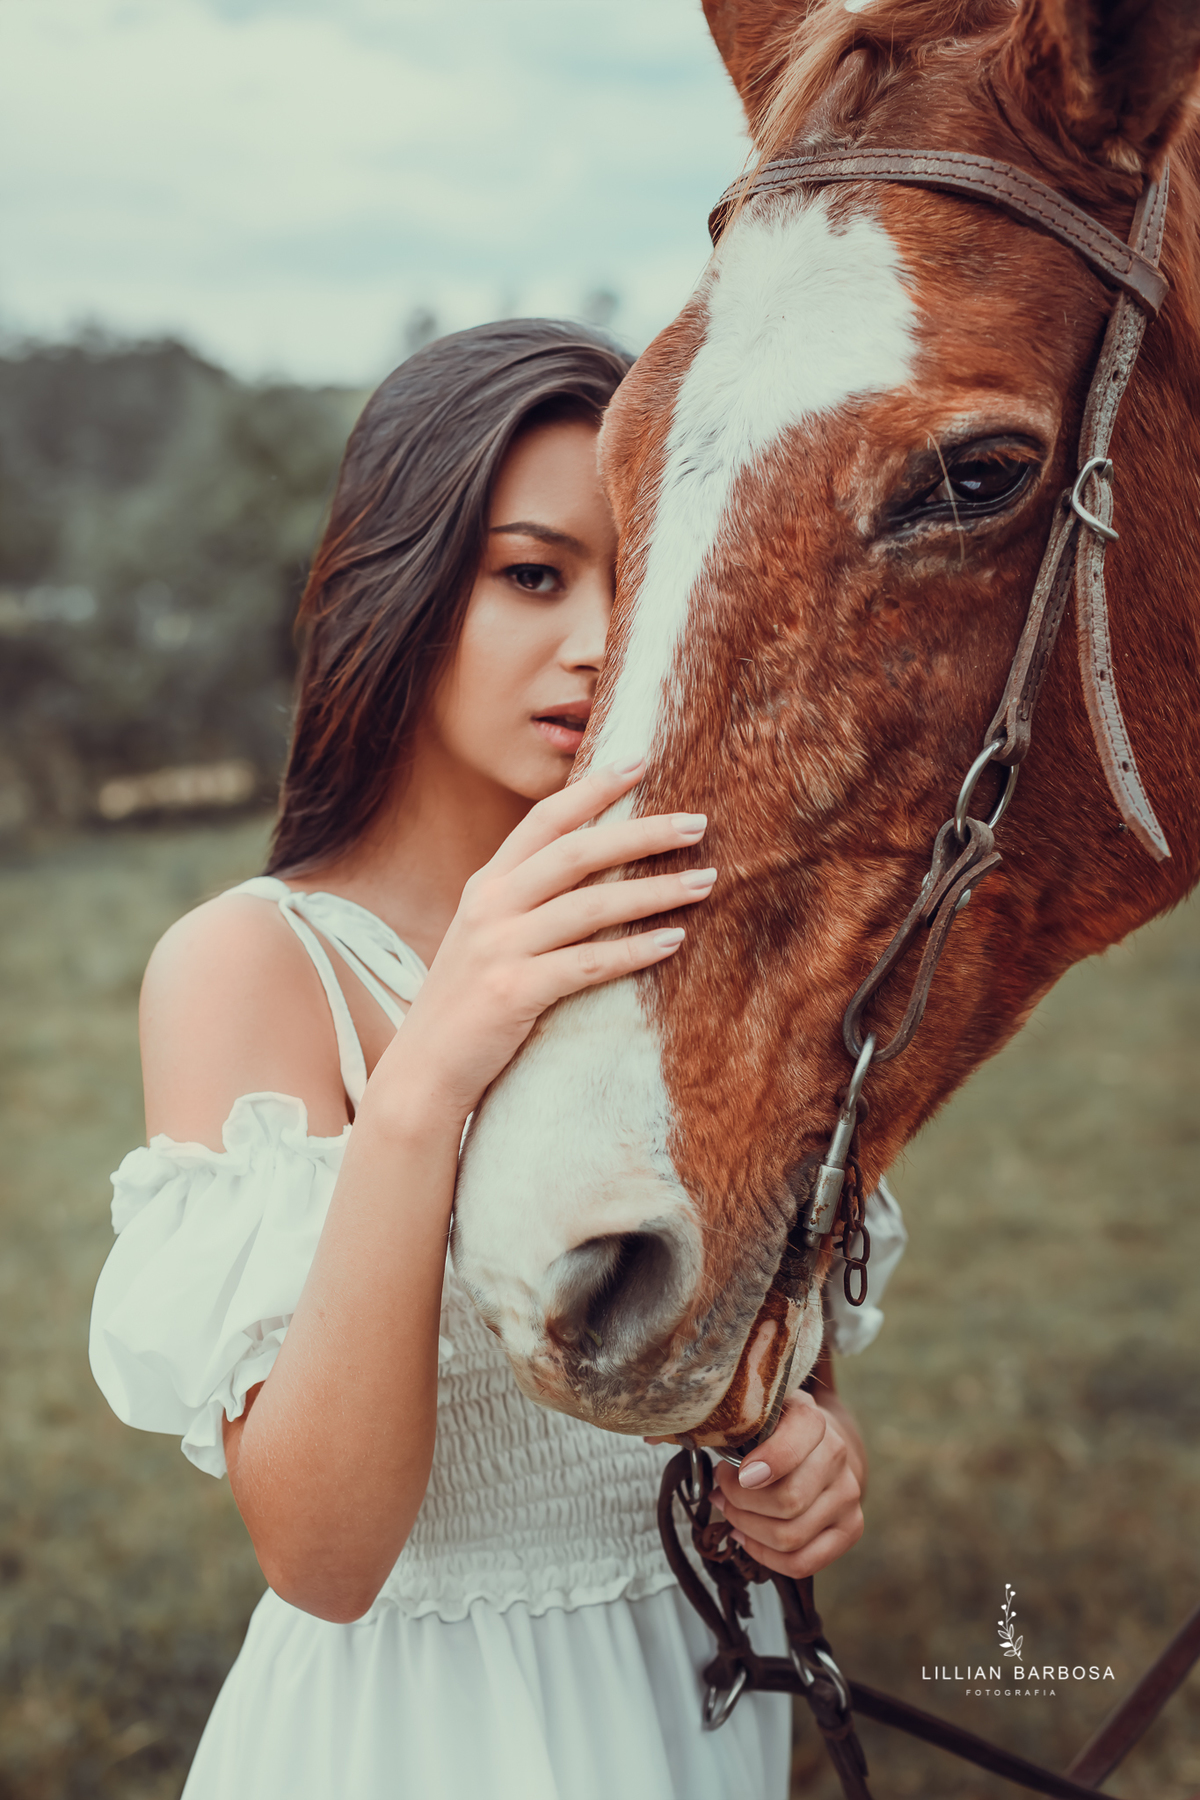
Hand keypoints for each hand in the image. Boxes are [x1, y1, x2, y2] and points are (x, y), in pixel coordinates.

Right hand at [372, 759, 713, 1121]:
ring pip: (591, 905)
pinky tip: (673, 941)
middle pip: (577, 851)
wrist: (424, 1070)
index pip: (545, 819)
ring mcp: (500, 948)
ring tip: (704, 881)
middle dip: (643, 832)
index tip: (642, 764)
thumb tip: (592, 870)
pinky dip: (634, 951)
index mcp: (487, 885)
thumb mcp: (487, 936)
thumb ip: (527, 900)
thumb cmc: (468, 1003)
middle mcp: (491, 906)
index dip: (594, 789)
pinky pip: (587, 963)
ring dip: (654, 890)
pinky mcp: (513, 992)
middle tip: (697, 823)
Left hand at [709, 1391, 863, 1579]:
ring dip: (748, 1529)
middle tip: (721, 1491)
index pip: (790, 1449)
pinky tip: (746, 1537)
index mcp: (813, 1421)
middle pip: (786, 1501)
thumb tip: (720, 1473)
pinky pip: (803, 1562)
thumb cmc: (775, 1430)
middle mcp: (837, 1456)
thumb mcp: (758, 1414)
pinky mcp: (851, 1528)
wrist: (818, 1444)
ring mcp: (848, 1495)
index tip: (732, 1472)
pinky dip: (766, 1556)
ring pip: (790, 1536)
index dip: (761, 1466)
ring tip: (731, 1512)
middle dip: (740, 1503)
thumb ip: (738, 1430)